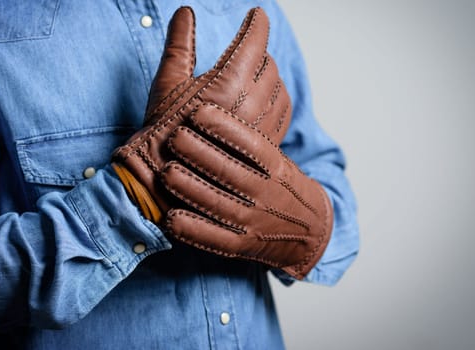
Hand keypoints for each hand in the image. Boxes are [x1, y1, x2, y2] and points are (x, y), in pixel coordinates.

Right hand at [112, 6, 291, 222]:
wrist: (166, 179)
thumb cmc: (162, 130)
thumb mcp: (168, 83)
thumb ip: (180, 44)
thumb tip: (186, 12)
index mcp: (229, 82)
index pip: (255, 40)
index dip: (256, 23)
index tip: (255, 16)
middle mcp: (253, 102)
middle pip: (269, 63)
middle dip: (259, 52)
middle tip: (247, 50)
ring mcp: (262, 125)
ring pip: (280, 88)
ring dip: (269, 77)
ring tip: (254, 77)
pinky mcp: (266, 144)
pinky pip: (283, 113)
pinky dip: (276, 100)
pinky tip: (262, 101)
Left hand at [162, 103, 333, 279]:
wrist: (307, 229)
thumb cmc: (279, 186)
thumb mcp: (276, 160)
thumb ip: (249, 139)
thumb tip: (225, 96)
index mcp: (276, 168)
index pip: (253, 146)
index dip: (225, 128)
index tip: (198, 111)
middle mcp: (266, 194)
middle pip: (232, 173)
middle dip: (201, 154)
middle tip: (175, 136)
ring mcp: (253, 222)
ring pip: (220, 205)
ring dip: (192, 189)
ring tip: (167, 172)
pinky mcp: (241, 245)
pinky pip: (216, 239)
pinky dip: (194, 231)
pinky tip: (171, 219)